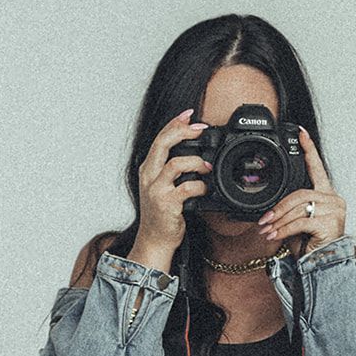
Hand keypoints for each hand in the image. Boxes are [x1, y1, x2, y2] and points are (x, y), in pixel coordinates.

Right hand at [134, 108, 213, 255]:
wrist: (155, 241)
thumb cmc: (162, 214)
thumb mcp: (163, 187)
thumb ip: (174, 171)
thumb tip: (197, 154)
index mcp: (148, 169)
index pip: (159, 138)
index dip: (174, 123)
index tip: (190, 115)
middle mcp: (149, 176)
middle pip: (162, 143)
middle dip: (183, 132)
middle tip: (201, 129)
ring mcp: (156, 190)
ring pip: (175, 164)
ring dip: (196, 162)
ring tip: (208, 166)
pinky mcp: (166, 204)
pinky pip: (186, 188)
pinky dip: (200, 186)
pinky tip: (206, 188)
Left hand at [257, 126, 346, 254]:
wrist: (323, 267)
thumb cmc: (310, 247)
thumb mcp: (295, 224)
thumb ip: (288, 211)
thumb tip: (268, 211)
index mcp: (326, 195)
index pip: (316, 168)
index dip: (308, 149)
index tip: (300, 133)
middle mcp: (333, 199)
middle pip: (300, 193)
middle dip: (279, 208)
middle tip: (264, 221)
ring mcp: (335, 210)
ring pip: (299, 207)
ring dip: (278, 221)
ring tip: (267, 231)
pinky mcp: (331, 223)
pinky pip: (300, 222)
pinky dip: (283, 230)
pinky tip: (274, 236)